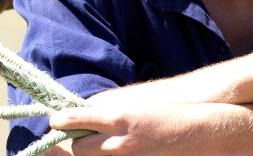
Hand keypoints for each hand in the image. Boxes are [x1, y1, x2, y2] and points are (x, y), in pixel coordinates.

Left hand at [47, 102, 228, 155]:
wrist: (198, 131)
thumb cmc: (166, 112)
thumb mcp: (133, 102)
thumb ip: (107, 109)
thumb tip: (86, 111)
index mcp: (116, 118)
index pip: (77, 121)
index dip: (63, 122)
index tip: (55, 122)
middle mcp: (117, 141)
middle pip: (79, 148)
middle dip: (76, 143)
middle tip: (76, 139)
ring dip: (90, 151)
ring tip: (96, 145)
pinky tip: (113, 152)